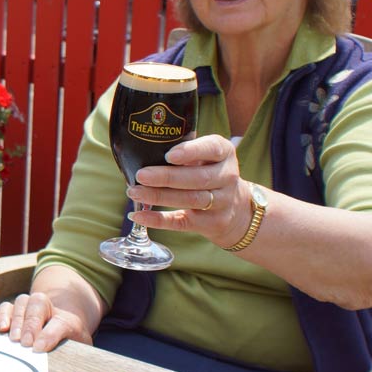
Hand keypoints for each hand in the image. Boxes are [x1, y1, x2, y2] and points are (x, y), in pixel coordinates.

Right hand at [0, 292, 91, 352]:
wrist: (59, 331)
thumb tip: (42, 351)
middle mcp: (47, 307)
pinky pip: (6, 307)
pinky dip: (3, 315)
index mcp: (67, 318)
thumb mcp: (72, 345)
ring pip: (22, 302)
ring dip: (18, 321)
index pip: (60, 322)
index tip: (39, 348)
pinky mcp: (13, 310)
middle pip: (38, 305)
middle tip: (26, 343)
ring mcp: (29, 306)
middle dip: (31, 326)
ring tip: (14, 339)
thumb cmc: (65, 343)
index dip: (50, 335)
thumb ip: (61, 345)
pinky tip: (3, 328)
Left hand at [129, 134, 251, 245]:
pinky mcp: (211, 223)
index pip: (213, 149)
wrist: (237, 207)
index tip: (169, 155)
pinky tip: (138, 215)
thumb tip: (141, 148)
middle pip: (198, 178)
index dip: (191, 151)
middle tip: (140, 175)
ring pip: (190, 200)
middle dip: (167, 177)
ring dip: (159, 196)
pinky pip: (182, 222)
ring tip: (134, 192)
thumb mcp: (206, 155)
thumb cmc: (209, 171)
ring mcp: (222, 202)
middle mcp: (227, 177)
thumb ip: (184, 150)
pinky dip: (158, 220)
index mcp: (224, 153)